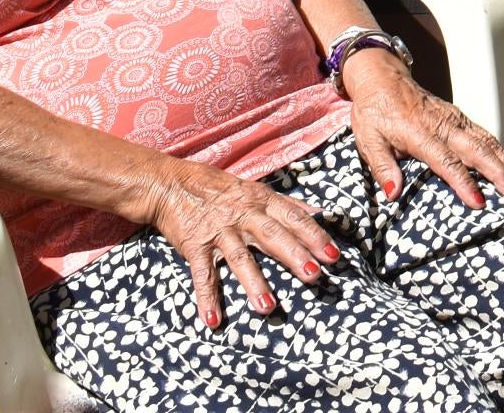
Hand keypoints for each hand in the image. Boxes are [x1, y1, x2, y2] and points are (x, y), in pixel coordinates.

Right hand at [141, 156, 340, 328]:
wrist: (169, 184)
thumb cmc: (219, 188)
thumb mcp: (256, 189)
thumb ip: (288, 205)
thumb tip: (322, 213)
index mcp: (261, 200)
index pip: (293, 217)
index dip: (314, 235)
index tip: (333, 255)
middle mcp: (243, 214)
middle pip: (272, 235)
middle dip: (293, 255)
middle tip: (313, 276)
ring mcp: (218, 231)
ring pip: (239, 257)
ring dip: (254, 283)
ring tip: (268, 309)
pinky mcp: (195, 246)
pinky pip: (202, 274)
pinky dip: (207, 297)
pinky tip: (213, 320)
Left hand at [341, 55, 503, 210]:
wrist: (383, 79)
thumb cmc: (374, 111)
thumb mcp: (367, 139)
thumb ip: (382, 166)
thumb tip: (393, 193)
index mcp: (420, 133)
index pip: (446, 161)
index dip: (463, 183)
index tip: (478, 202)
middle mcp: (443, 125)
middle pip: (477, 150)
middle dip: (499, 173)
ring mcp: (455, 119)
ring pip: (487, 141)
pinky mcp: (460, 118)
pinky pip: (485, 135)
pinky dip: (501, 152)